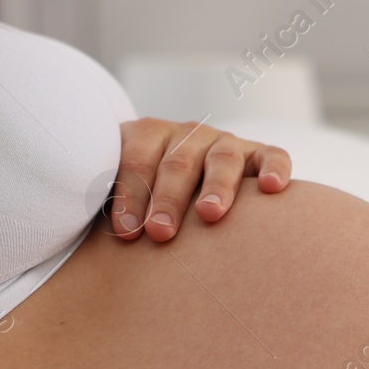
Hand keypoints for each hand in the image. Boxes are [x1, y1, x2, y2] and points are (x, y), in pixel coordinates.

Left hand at [109, 117, 291, 241]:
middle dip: (167, 198)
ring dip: (216, 186)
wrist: (181, 181)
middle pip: (178, 162)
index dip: (131, 194)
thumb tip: (94, 228)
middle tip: (160, 232)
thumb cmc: (146, 201)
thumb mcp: (117, 193)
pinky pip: (273, 156)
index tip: (126, 232)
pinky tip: (271, 188)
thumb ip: (107, 201)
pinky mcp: (259, 156)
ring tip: (210, 214)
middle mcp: (189, 136)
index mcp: (149, 137)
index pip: (137, 159)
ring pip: (222, 158)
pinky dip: (274, 168)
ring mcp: (226, 143)